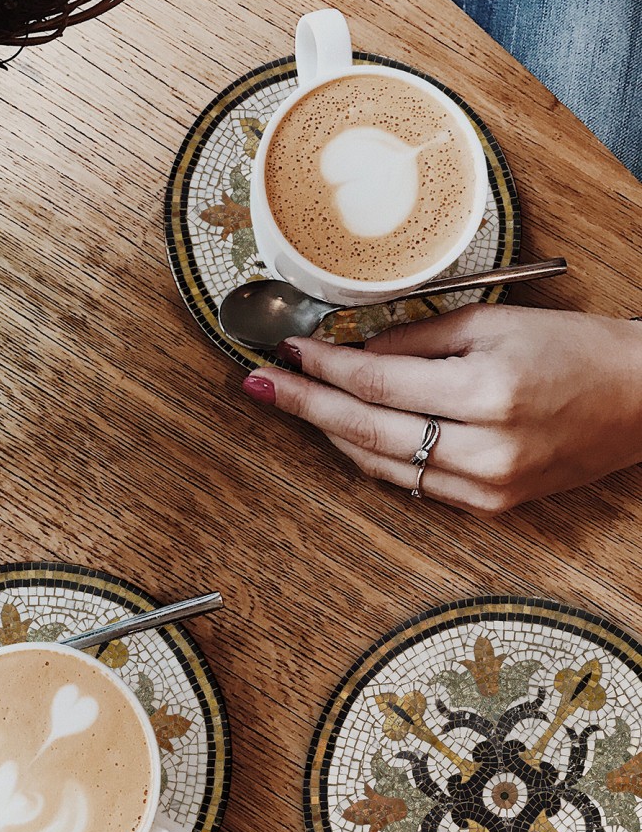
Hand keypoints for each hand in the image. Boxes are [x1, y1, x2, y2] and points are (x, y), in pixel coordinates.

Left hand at [241, 305, 641, 514]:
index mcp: (486, 394)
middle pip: (364, 429)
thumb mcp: (495, 323)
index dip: (322, 367)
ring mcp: (484, 487)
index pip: (377, 382)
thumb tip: (355, 349)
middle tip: (256, 385)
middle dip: (303, 404)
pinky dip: (370, 456)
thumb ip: (418, 337)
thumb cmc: (576, 350)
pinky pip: (409, 483)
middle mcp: (482, 449)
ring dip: (328, 432)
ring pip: (379, 463)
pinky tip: (342, 431)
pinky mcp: (489, 507)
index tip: (284, 352)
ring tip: (291, 403)